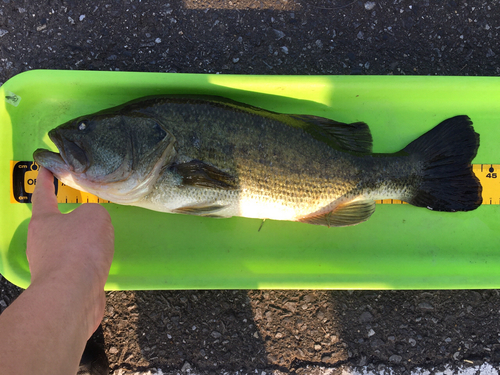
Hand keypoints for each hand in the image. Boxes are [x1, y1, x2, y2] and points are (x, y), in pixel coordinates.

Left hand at [26, 167, 113, 334]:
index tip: (45, 168)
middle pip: (55, 224)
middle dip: (70, 217)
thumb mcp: (95, 217)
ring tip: (102, 238)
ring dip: (83, 242)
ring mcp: (50, 265)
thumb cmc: (79, 249)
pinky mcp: (63, 284)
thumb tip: (94, 223)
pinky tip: (102, 262)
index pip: (43, 194)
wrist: (72, 295)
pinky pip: (78, 266)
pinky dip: (90, 261)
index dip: (45, 179)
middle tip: (87, 210)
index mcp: (43, 221)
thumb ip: (95, 212)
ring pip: (68, 246)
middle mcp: (41, 242)